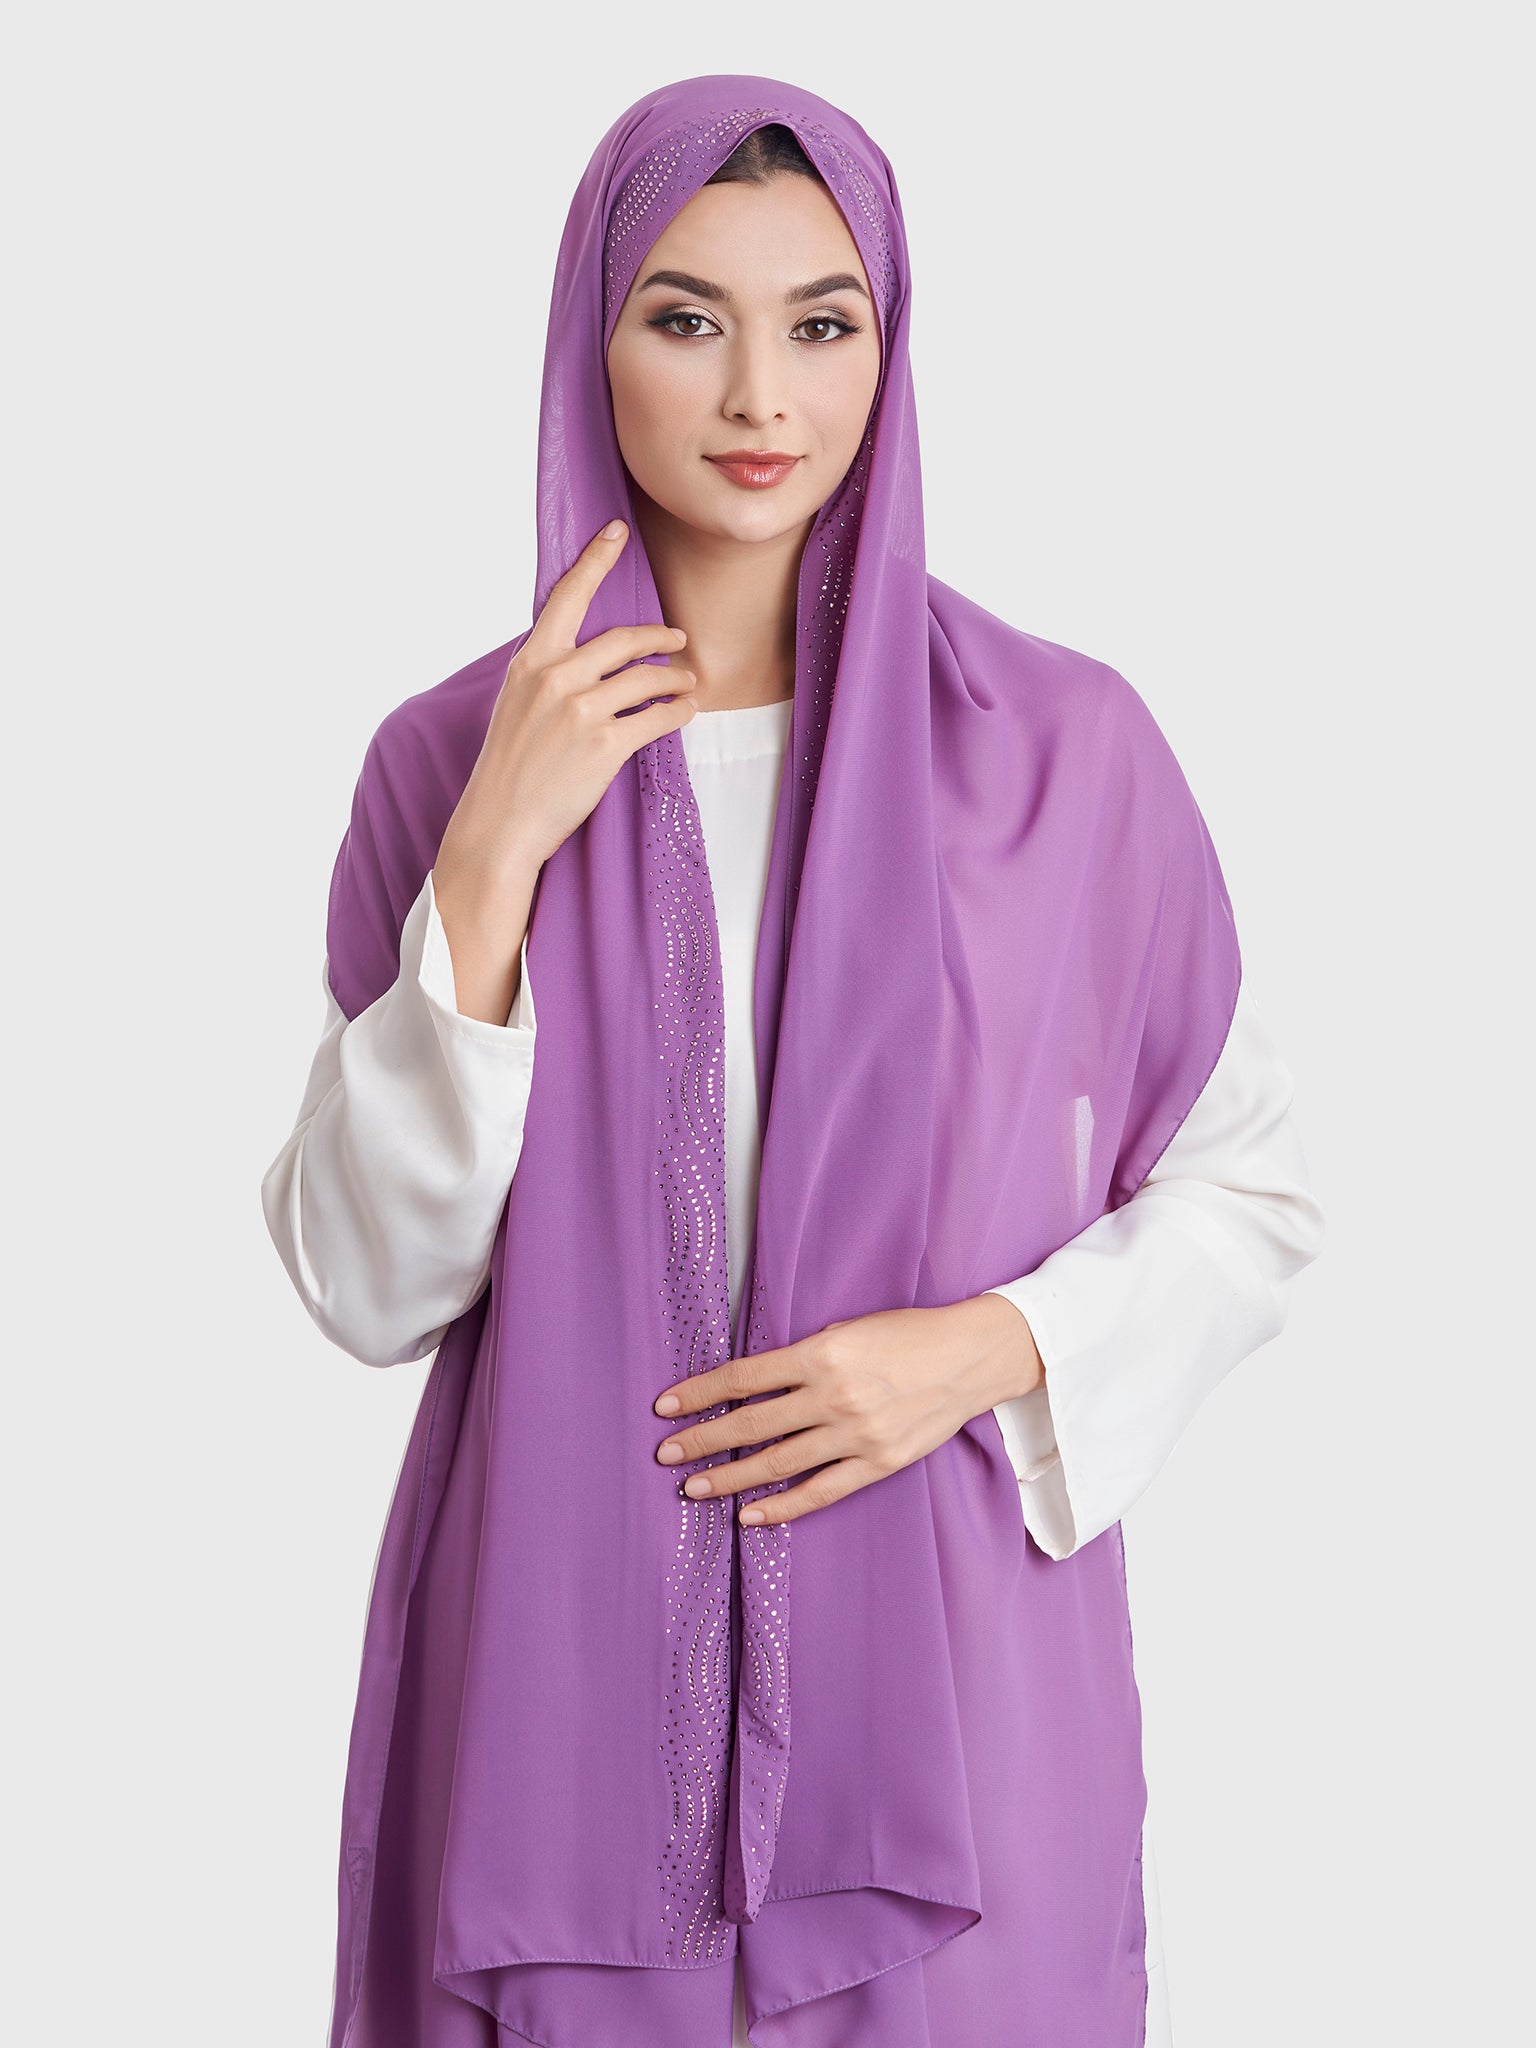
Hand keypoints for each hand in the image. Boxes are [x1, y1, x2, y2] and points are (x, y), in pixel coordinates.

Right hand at [433, 516, 695, 1022]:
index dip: (595, 560)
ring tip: (687, 683)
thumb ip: (547, 679)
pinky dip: (678, 710)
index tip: (617, 533)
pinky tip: (685, 710)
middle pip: (622, 638)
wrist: (498, 827)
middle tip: (679, 641)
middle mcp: (554, 677)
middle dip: (659, 637)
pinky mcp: (605, 743)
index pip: (565, 597)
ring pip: (646, 676)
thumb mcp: (517, 710)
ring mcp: (580, 709)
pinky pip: (658, 716)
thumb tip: (586, 663)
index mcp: (529, 664)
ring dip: (675, 677)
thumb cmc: (509, 774)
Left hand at [651, 1292, 1044, 1524]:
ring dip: (730, 1477)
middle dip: (702, 1441)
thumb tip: (754, 1383)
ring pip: (778, 1463)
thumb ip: (804, 1357)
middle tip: (666, 1454)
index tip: (666, 1406)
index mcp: (822, 1354)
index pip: (744, 1378)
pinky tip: (750, 1515)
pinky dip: (782, 1507)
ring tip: (694, 1487)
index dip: (700, 1394)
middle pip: (751, 1424)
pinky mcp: (878, 1463)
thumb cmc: (907, 1335)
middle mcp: (834, 1396)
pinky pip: (820, 1491)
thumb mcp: (848, 1329)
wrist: (970, 1357)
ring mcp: (856, 1435)